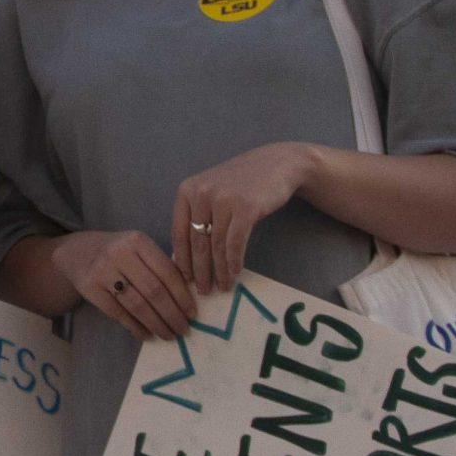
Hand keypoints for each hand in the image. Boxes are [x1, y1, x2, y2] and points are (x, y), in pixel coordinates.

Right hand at [55, 231, 195, 340]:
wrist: (77, 252)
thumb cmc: (118, 252)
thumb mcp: (138, 249)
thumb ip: (160, 266)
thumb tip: (186, 301)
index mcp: (138, 241)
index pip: (167, 272)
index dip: (182, 296)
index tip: (192, 314)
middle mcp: (119, 253)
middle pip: (153, 291)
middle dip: (172, 314)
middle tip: (183, 330)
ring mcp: (102, 271)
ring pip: (137, 305)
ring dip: (156, 324)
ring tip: (168, 335)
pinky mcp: (89, 288)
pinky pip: (118, 313)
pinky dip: (135, 327)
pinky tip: (146, 334)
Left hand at [171, 143, 311, 294]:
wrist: (277, 164)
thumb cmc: (241, 183)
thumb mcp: (211, 193)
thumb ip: (197, 217)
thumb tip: (183, 257)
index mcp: (187, 191)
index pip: (179, 232)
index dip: (182, 259)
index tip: (184, 280)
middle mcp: (201, 194)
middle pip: (196, 242)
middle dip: (199, 271)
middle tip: (203, 291)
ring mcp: (223, 200)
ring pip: (216, 245)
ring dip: (219, 271)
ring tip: (223, 287)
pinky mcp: (245, 208)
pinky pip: (235, 243)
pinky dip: (234, 262)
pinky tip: (235, 273)